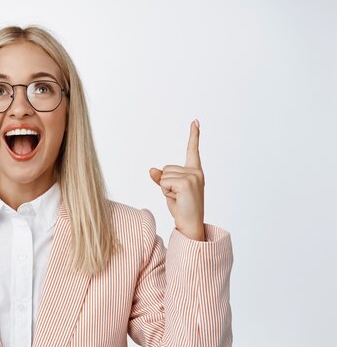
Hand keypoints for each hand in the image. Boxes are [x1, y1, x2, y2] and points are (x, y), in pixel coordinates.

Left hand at [149, 119, 205, 240]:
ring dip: (165, 189)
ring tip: (178, 199)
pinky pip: (163, 182)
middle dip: (165, 183)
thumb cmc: (182, 208)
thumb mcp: (170, 191)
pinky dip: (166, 192)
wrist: (191, 225)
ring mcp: (192, 177)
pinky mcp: (186, 183)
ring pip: (163, 176)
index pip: (193, 150)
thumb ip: (161, 178)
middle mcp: (196, 172)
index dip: (194, 135)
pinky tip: (178, 200)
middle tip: (177, 197)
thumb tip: (151, 169)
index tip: (195, 121)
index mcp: (195, 172)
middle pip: (166, 168)